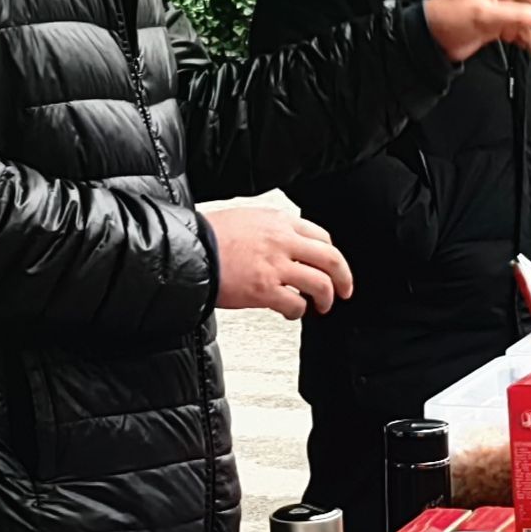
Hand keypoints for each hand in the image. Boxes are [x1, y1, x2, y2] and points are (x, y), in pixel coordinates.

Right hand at [207, 207, 352, 317]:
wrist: (186, 250)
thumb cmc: (208, 237)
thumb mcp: (246, 218)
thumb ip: (270, 230)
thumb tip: (284, 244)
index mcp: (279, 222)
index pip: (322, 237)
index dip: (332, 255)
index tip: (333, 266)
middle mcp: (282, 241)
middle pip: (331, 259)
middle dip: (343, 278)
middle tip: (344, 290)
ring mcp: (275, 266)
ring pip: (321, 284)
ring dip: (326, 299)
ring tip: (322, 307)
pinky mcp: (264, 290)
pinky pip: (296, 304)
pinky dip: (299, 311)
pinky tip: (293, 313)